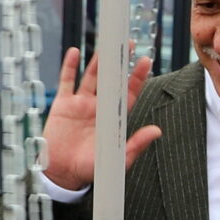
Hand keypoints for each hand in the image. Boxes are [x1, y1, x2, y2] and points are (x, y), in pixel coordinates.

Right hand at [41, 48, 160, 189]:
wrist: (62, 175)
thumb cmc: (91, 169)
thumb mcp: (117, 158)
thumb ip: (136, 144)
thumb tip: (157, 131)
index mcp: (113, 119)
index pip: (128, 93)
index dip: (136, 77)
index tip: (145, 61)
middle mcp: (99, 107)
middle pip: (110, 80)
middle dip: (119, 63)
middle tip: (127, 44)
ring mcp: (80, 104)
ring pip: (91, 77)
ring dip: (97, 61)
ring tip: (105, 45)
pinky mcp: (62, 105)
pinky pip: (66, 81)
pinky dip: (69, 67)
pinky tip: (74, 52)